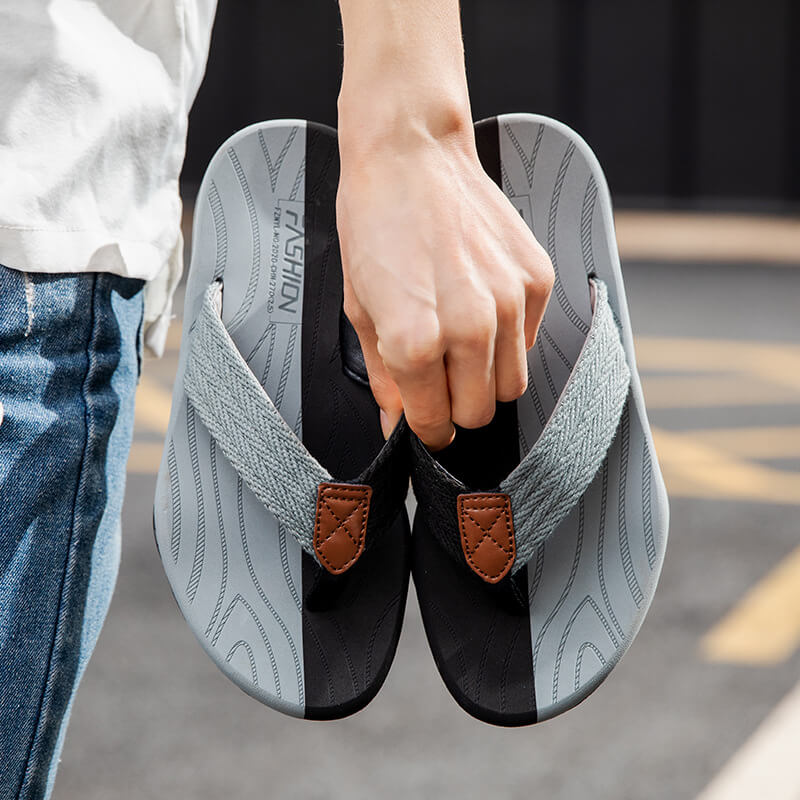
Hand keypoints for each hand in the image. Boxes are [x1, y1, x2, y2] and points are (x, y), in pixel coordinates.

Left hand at [337, 115, 553, 449]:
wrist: (411, 154)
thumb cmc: (375, 224)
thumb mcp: (360, 307)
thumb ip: (383, 377)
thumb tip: (396, 421)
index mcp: (416, 340)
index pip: (435, 423)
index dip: (426, 428)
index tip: (424, 420)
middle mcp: (470, 327)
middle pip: (479, 413)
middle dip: (455, 406)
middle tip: (438, 378)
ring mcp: (510, 302)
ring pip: (512, 385)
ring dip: (484, 378)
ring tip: (458, 343)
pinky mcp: (537, 279)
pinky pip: (530, 341)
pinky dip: (508, 339)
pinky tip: (480, 306)